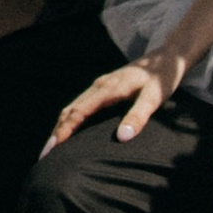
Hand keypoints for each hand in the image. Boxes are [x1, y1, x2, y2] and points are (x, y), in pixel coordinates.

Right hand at [44, 51, 185, 151]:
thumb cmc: (163, 78)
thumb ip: (138, 116)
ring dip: (61, 126)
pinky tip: (71, 131)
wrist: (168, 56)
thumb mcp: (154, 98)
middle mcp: (99, 86)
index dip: (64, 131)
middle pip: (70, 110)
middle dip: (56, 132)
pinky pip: (82, 104)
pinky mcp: (105, 88)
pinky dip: (71, 119)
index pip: (78, 112)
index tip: (51, 149)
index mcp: (107, 89)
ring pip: (74, 106)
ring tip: (53, 147)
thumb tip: (122, 137)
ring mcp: (101, 86)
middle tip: (44, 156)